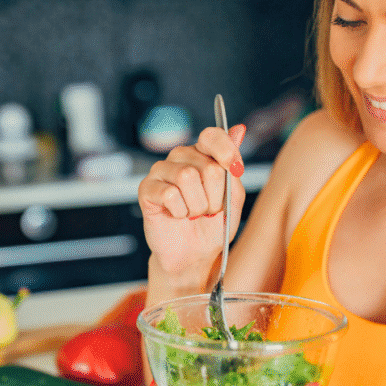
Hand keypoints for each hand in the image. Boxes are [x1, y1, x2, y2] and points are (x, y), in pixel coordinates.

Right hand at [137, 124, 247, 276]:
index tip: (235, 170)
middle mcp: (181, 157)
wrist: (192, 255)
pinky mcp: (146, 188)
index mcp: (203, 154)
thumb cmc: (212, 227)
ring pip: (187, 177)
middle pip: (208, 166)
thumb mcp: (234, 199)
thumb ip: (234, 167)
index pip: (213, 136)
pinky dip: (180, 212)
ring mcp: (161, 171)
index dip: (226, 151)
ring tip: (192, 213)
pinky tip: (176, 215)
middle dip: (215, 197)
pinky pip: (170, 194)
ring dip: (197, 206)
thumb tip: (239, 130)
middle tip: (208, 209)